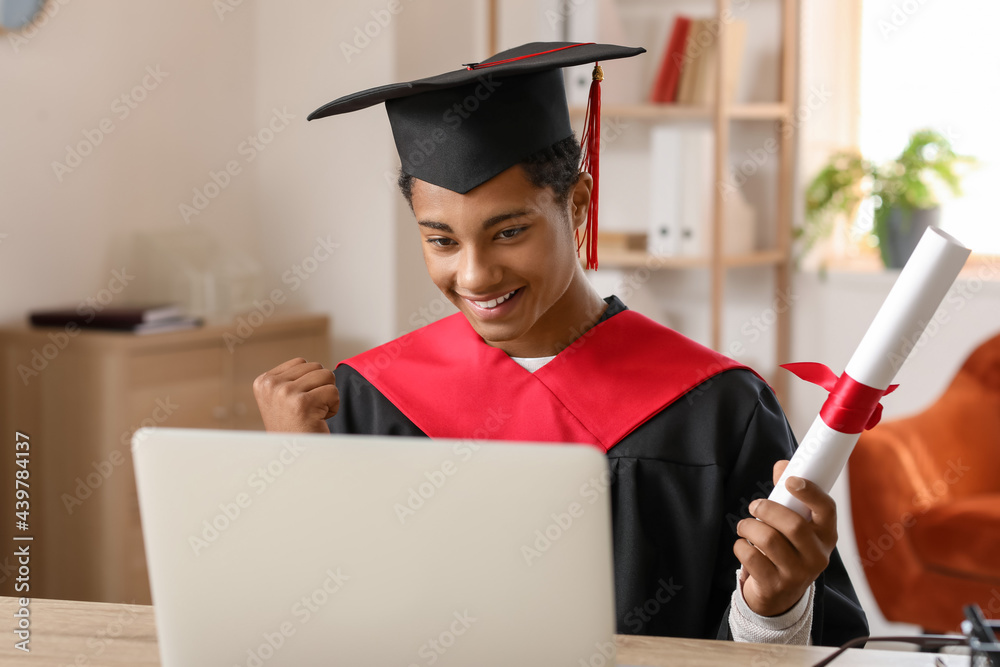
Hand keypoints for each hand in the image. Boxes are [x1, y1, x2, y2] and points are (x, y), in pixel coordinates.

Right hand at [252, 357, 338, 432]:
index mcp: (263, 381)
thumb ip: (292, 379)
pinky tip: (319, 420)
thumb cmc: (295, 429)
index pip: (302, 363)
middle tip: (308, 411)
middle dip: (320, 388)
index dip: (309, 383)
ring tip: (314, 414)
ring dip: (327, 396)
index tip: (298, 405)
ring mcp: (285, 393)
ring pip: (327, 375)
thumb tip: (318, 365)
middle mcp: (270, 385)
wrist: (296, 458)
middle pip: (315, 367)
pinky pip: (333, 391)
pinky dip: (333, 407)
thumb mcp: (282, 399)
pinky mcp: (302, 403)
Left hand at [734, 460, 836, 616]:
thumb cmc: (787, 547)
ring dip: (749, 526)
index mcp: (826, 535)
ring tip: (745, 526)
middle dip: (767, 509)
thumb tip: (782, 464)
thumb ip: (788, 494)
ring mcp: (798, 574)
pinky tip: (744, 546)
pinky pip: (751, 557)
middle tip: (754, 506)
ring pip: (769, 539)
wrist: (780, 593)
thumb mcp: (793, 522)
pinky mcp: (775, 586)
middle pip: (793, 525)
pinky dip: (740, 546)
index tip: (791, 481)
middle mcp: (818, 556)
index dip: (810, 493)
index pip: (827, 510)